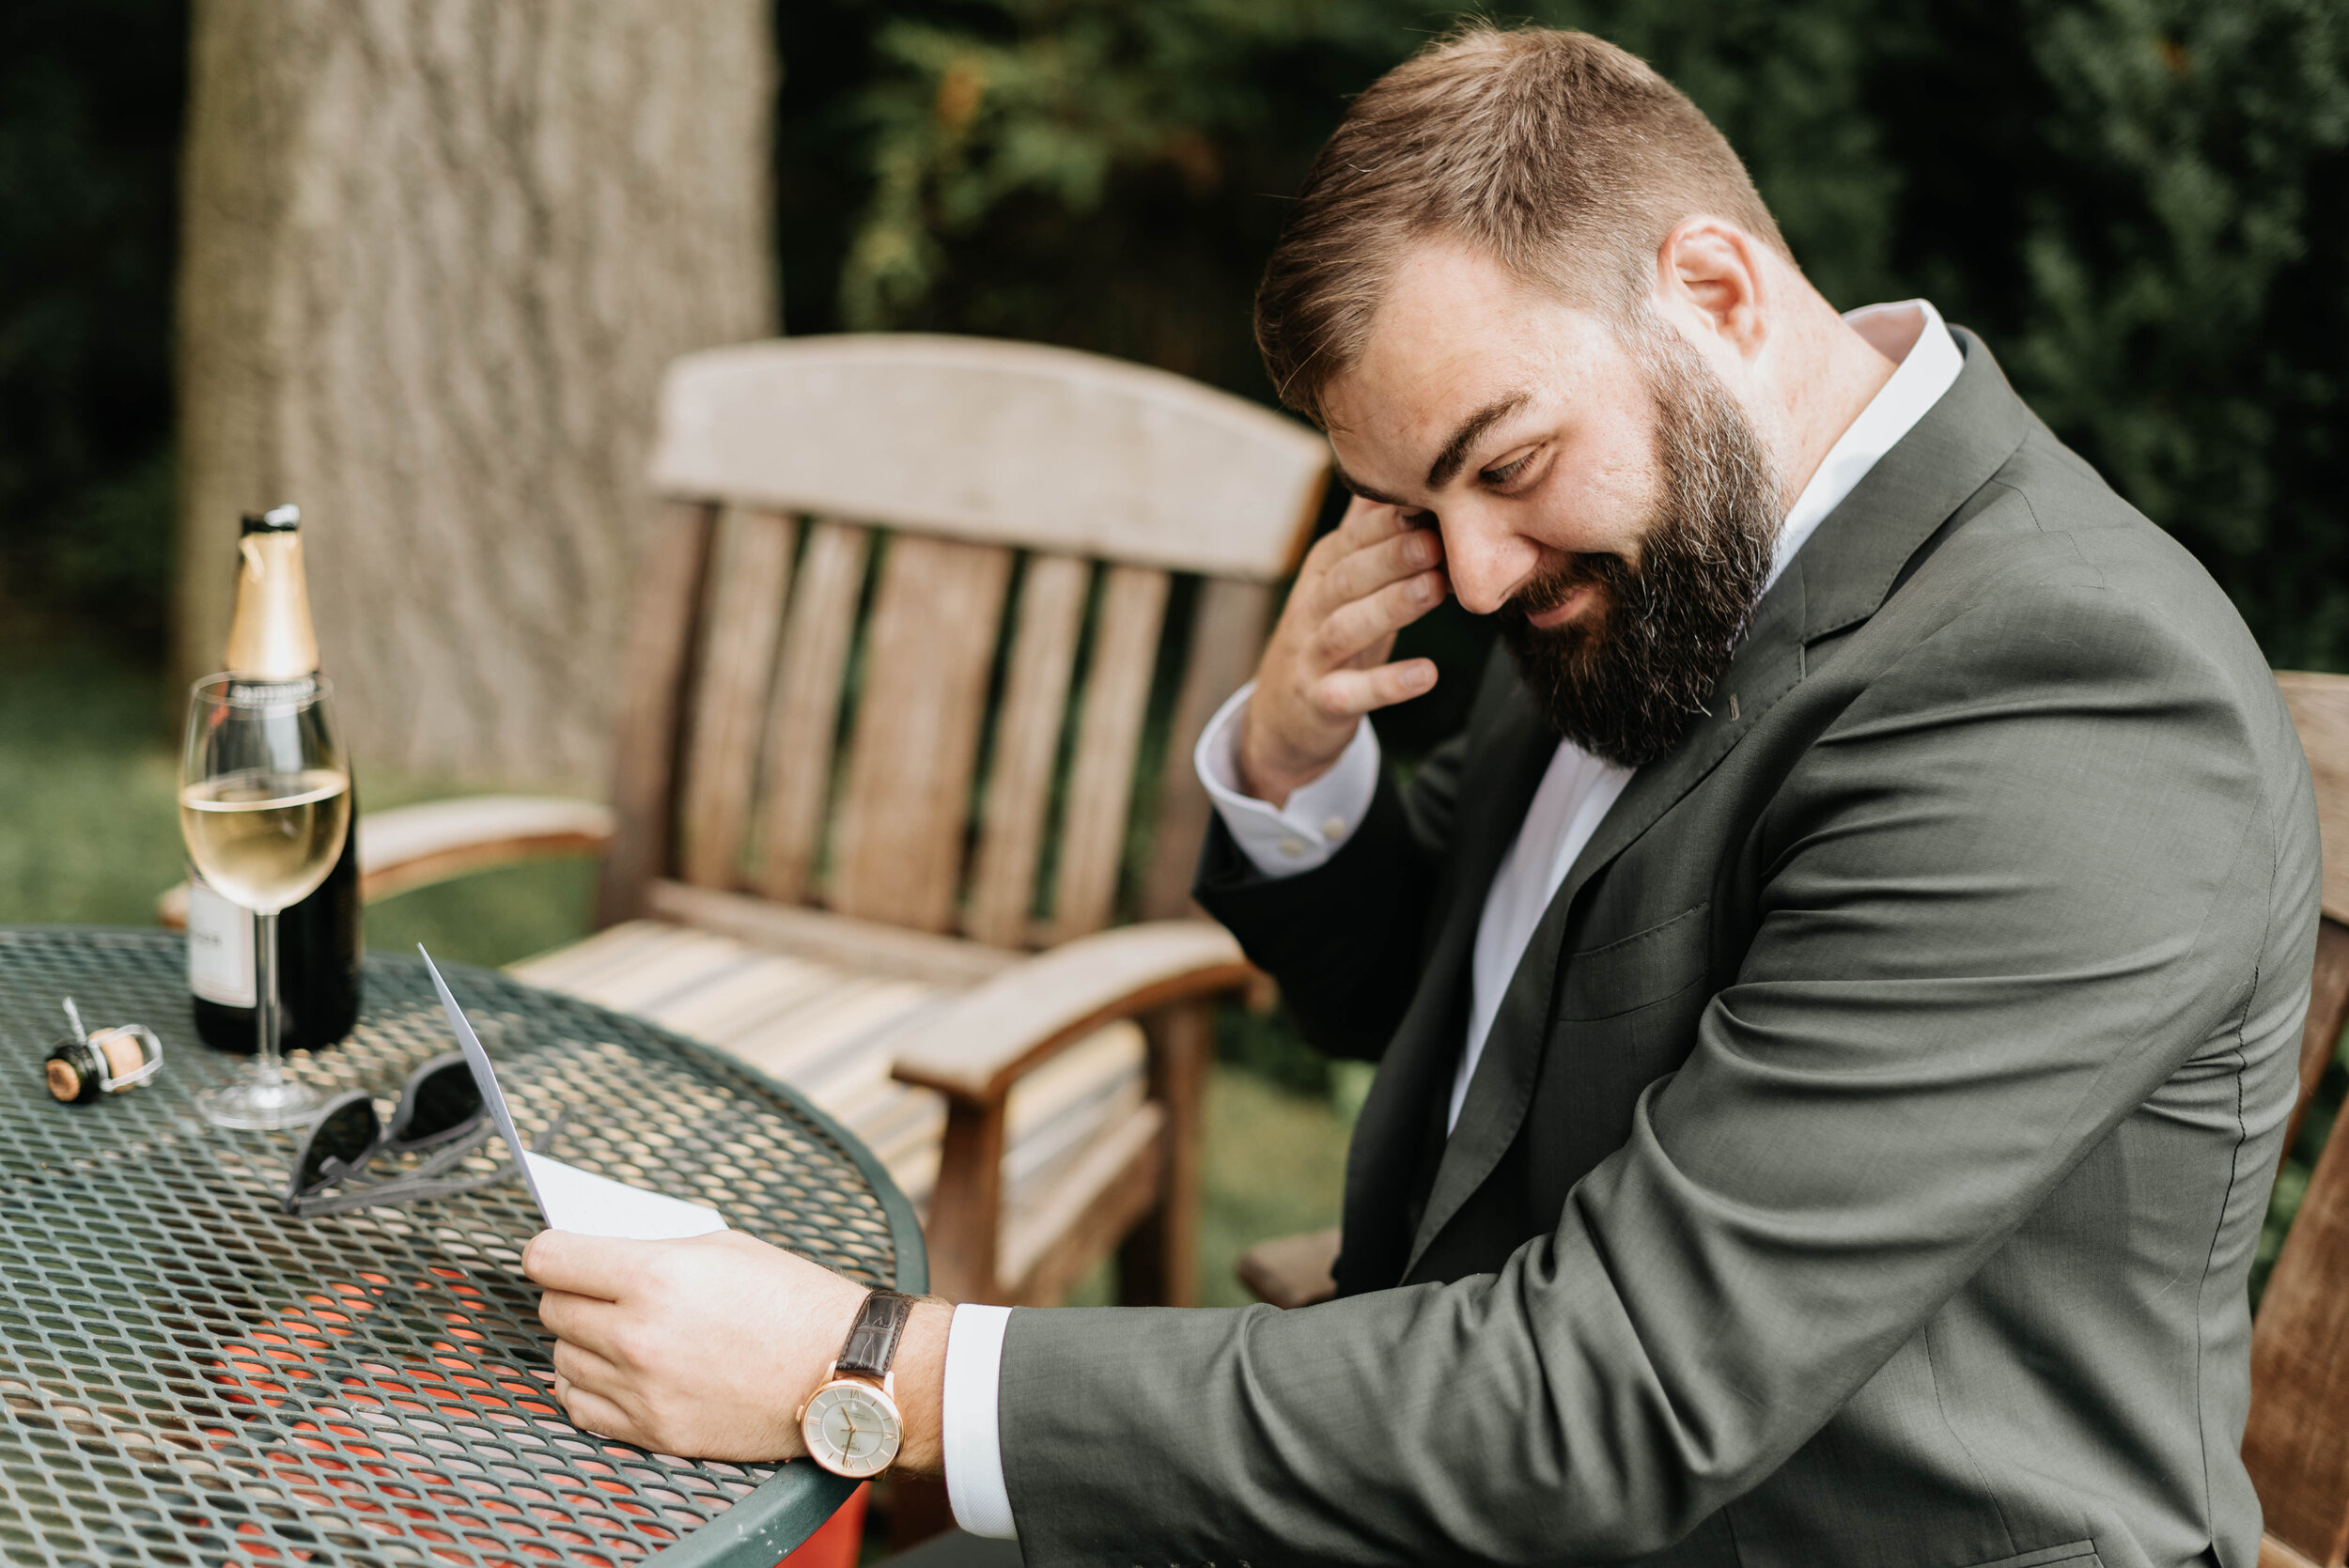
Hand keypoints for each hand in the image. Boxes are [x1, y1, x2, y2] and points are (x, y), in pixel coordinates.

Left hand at [523, 1228, 948, 1472]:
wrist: (840, 1369)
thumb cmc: (790, 1300)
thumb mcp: (721, 1245)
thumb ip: (651, 1248)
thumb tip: (600, 1249)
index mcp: (653, 1276)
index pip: (548, 1258)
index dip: (549, 1249)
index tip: (557, 1252)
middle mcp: (636, 1336)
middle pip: (551, 1309)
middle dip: (570, 1294)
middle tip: (599, 1290)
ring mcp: (641, 1390)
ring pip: (561, 1359)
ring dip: (582, 1342)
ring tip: (620, 1332)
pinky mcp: (652, 1431)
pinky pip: (581, 1407)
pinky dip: (589, 1388)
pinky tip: (616, 1372)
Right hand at [1241, 496, 1446, 804]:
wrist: (1283, 714)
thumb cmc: (1330, 632)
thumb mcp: (1344, 579)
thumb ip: (1368, 530)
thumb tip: (1393, 468)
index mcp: (1323, 571)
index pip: (1354, 539)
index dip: (1390, 522)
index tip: (1433, 501)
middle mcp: (1312, 607)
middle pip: (1349, 576)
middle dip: (1392, 556)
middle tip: (1437, 540)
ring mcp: (1312, 655)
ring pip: (1346, 626)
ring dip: (1391, 607)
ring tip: (1436, 589)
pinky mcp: (1322, 700)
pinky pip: (1352, 692)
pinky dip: (1388, 684)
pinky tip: (1427, 674)